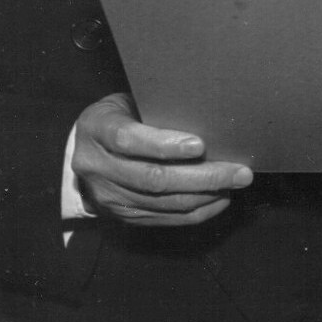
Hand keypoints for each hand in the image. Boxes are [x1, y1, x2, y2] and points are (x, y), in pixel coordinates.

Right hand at [73, 92, 252, 226]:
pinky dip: (196, 211)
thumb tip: (208, 114)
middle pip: (153, 178)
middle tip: (239, 172)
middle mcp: (97, 166)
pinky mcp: (121, 215)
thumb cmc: (118, 117)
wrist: (82, 151)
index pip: (128, 139)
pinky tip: (219, 199)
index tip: (200, 145)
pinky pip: (163, 218)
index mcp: (97, 129)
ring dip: (205, 195)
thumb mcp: (127, 103)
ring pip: (162, 202)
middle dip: (202, 177)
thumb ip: (156, 110)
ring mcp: (108, 196)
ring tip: (235, 183)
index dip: (164, 144)